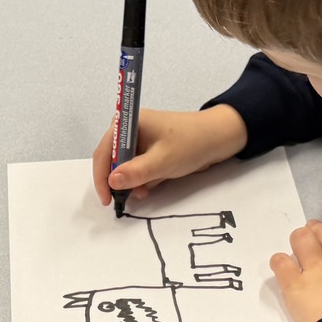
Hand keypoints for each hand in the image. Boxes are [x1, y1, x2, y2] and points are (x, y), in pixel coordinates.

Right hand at [92, 104, 247, 206]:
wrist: (219, 139)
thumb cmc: (192, 143)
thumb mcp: (163, 161)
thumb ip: (136, 172)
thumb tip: (112, 181)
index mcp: (129, 123)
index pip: (103, 151)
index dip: (102, 175)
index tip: (107, 198)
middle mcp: (131, 130)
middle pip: (112, 159)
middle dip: (119, 180)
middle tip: (126, 198)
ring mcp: (141, 140)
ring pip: (126, 167)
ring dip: (133, 182)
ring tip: (145, 192)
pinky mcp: (151, 150)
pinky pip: (138, 168)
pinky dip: (143, 179)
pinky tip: (152, 185)